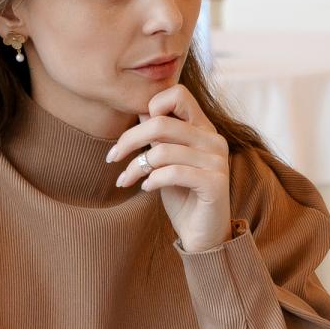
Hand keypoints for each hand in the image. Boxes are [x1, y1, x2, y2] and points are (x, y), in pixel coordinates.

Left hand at [106, 84, 231, 250]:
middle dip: (129, 140)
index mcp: (203, 128)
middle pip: (162, 122)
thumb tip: (141, 108)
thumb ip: (158, 135)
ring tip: (126, 180)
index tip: (134, 133)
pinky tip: (146, 189)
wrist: (203, 234)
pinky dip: (152, 180)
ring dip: (135, 167)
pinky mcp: (215, 183)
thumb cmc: (182, 196)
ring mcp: (217, 161)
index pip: (178, 94)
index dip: (151, 106)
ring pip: (163, 151)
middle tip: (112, 158)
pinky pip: (173, 173)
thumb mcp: (165, 160)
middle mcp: (214, 139)